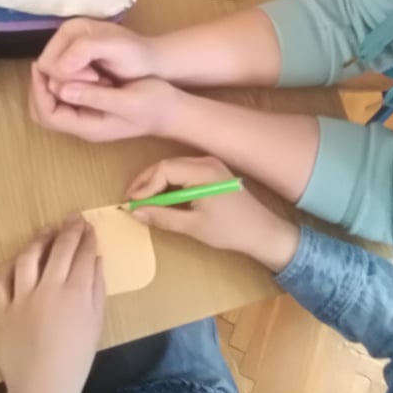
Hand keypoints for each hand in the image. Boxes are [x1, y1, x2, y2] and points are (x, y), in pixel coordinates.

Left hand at [0, 216, 104, 392]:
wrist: (43, 387)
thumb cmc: (76, 358)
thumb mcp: (96, 322)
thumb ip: (97, 288)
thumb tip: (96, 259)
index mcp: (76, 292)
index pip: (83, 254)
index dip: (88, 237)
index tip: (90, 227)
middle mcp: (48, 289)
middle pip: (59, 249)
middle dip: (69, 230)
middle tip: (74, 219)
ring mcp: (21, 298)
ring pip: (28, 258)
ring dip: (40, 240)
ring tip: (47, 232)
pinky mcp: (0, 310)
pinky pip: (1, 280)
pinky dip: (10, 266)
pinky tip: (18, 259)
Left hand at [29, 64, 178, 142]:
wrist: (173, 111)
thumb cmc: (154, 104)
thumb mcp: (127, 99)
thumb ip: (95, 96)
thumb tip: (63, 87)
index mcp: (89, 126)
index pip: (49, 114)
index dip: (39, 90)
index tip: (42, 66)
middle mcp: (84, 126)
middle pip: (45, 113)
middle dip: (39, 89)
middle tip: (43, 64)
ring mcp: (88, 119)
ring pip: (54, 106)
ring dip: (50, 86)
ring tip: (55, 63)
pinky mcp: (93, 109)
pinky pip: (67, 99)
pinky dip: (62, 84)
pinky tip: (71, 68)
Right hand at [37, 19, 155, 86]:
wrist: (152, 62)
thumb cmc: (137, 55)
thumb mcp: (115, 48)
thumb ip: (85, 50)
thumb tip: (57, 66)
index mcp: (69, 29)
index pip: (48, 63)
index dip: (68, 76)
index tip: (97, 77)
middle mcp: (64, 38)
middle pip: (48, 72)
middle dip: (72, 81)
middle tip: (100, 81)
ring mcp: (68, 51)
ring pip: (55, 79)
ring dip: (77, 86)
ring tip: (102, 82)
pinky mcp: (74, 64)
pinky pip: (64, 82)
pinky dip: (80, 87)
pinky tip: (99, 85)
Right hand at [127, 156, 299, 272]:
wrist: (262, 231)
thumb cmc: (230, 230)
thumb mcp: (193, 226)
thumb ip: (163, 217)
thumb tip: (135, 212)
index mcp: (202, 170)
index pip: (164, 170)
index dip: (144, 186)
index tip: (130, 203)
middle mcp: (206, 161)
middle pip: (167, 165)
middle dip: (146, 183)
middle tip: (130, 201)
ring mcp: (211, 165)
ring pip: (174, 168)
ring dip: (156, 183)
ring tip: (142, 201)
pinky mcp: (213, 172)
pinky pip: (184, 172)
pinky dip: (169, 184)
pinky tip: (161, 198)